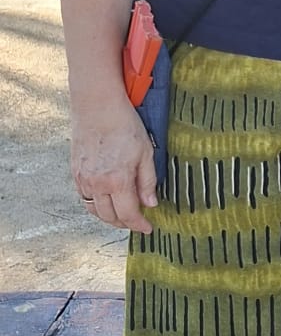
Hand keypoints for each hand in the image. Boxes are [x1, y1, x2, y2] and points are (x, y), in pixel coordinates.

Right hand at [71, 103, 157, 234]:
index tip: (147, 229)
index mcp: (117, 180)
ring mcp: (83, 179)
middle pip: (110, 217)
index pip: (128, 214)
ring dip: (109, 217)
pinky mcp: (75, 172)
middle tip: (137, 223)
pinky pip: (84, 198)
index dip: (139, 225)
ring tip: (123, 215)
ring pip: (94, 210)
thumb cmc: (124, 125)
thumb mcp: (146, 152)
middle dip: (124, 224)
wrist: (97, 106)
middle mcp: (97, 184)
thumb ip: (148, 181)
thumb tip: (151, 204)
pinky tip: (106, 201)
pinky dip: (95, 205)